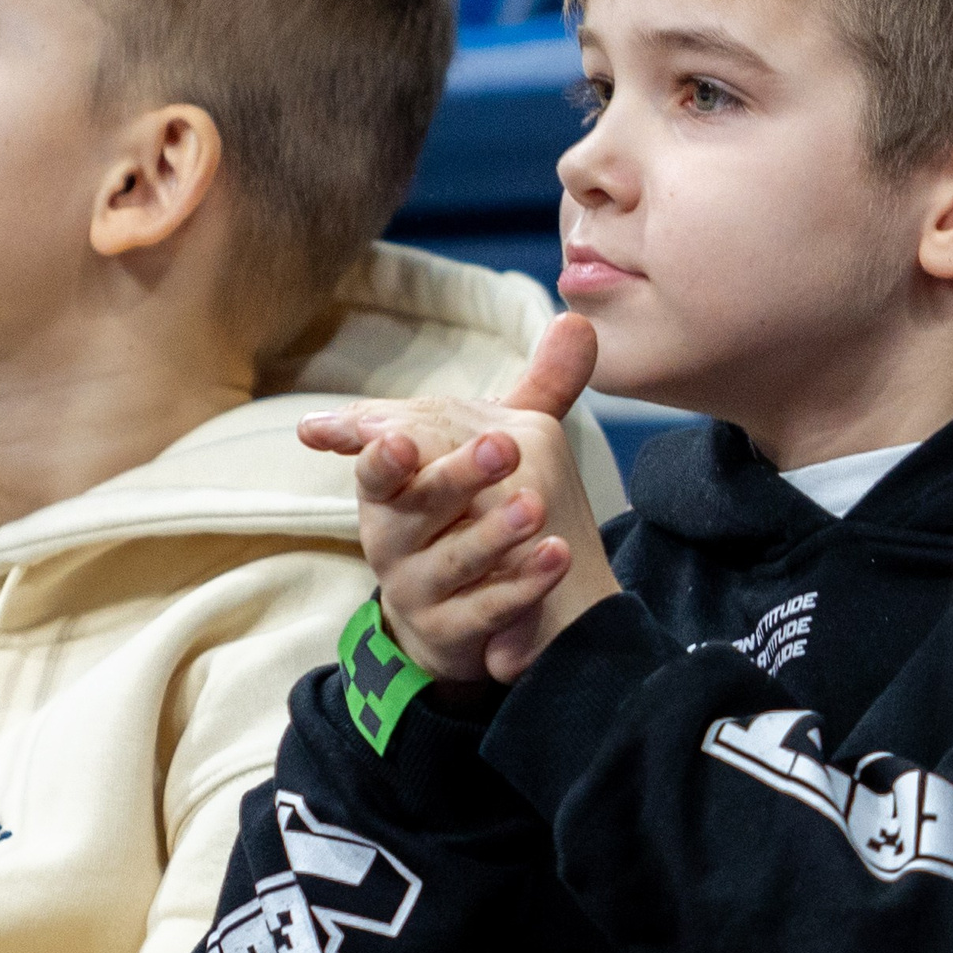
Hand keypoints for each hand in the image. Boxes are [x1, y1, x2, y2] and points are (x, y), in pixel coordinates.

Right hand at [300, 314, 622, 683]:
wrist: (466, 613)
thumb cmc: (471, 513)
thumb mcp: (497, 450)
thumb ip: (535, 390)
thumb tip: (575, 318)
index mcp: (393, 488)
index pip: (377, 467)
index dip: (381, 453)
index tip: (397, 440)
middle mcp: (392, 538)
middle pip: (414, 507)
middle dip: (456, 475)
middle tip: (505, 446)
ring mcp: (418, 589)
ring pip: (450, 561)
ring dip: (493, 533)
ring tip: (537, 506)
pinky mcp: (450, 633)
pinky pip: (484, 610)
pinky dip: (520, 585)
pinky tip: (556, 556)